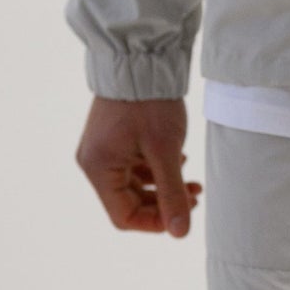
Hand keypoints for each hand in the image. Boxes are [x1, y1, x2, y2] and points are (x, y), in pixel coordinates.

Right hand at [75, 96, 199, 235]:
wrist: (140, 58)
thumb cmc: (149, 103)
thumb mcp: (166, 151)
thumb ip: (172, 193)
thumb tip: (180, 232)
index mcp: (99, 169)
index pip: (124, 216)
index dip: (154, 223)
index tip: (182, 217)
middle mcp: (95, 162)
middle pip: (129, 201)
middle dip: (163, 204)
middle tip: (194, 198)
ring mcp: (103, 149)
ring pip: (135, 184)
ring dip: (164, 187)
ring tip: (192, 182)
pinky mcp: (114, 138)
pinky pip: (134, 166)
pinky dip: (156, 169)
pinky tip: (180, 160)